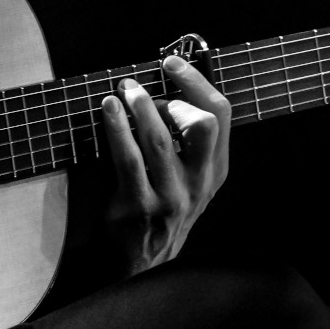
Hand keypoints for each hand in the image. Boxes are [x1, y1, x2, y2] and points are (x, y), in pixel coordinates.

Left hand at [99, 54, 231, 277]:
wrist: (139, 265)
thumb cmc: (161, 208)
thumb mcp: (188, 179)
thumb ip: (187, 140)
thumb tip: (165, 84)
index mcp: (215, 170)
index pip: (221, 115)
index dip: (197, 82)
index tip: (172, 63)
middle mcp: (199, 183)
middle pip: (203, 124)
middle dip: (172, 93)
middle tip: (140, 84)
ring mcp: (172, 197)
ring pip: (159, 138)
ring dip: (138, 106)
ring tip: (122, 91)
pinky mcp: (141, 206)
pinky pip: (128, 158)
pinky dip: (116, 127)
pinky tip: (108, 109)